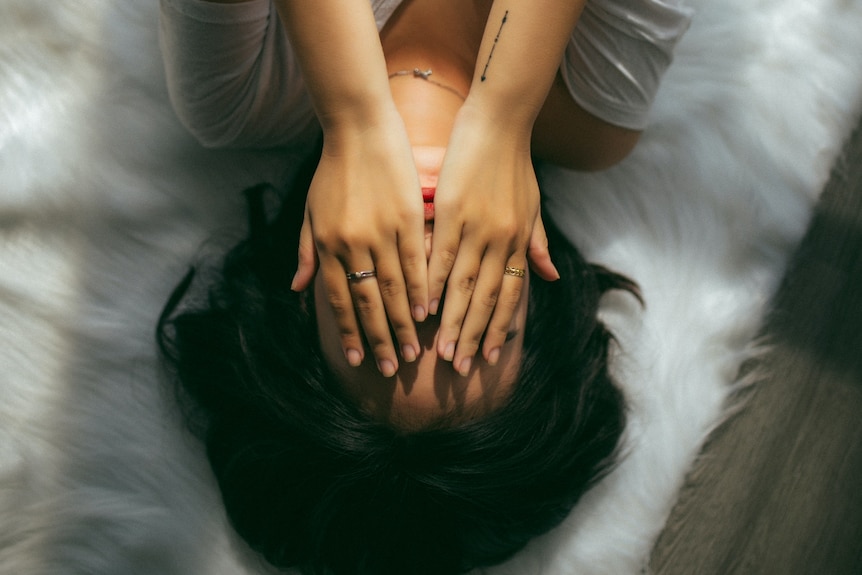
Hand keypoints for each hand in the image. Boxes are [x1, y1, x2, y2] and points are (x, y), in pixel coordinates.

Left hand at [291, 111, 426, 376]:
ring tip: (413, 351)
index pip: (337, 299)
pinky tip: (427, 311)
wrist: (358, 128)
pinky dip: (421, 289)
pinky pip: (415, 261)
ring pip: (393, 288)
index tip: (356, 359)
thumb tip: (299, 291)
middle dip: (378, 339)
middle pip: (367, 302)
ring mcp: (380, 231)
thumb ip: (306, 252)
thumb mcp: (310, 212)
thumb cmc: (332, 171)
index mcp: (327, 244)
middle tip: (391, 369)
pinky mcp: (406, 217)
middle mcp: (351, 243)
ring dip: (403, 322)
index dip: (347, 331)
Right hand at [428, 105, 558, 375]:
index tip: (489, 358)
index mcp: (519, 241)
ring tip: (440, 351)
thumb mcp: (534, 206)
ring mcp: (477, 228)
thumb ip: (538, 243)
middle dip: (474, 336)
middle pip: (486, 299)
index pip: (509, 296)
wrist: (501, 120)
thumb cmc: (515, 162)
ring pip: (464, 286)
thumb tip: (551, 278)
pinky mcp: (453, 212)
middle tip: (461, 369)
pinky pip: (441, 256)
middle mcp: (501, 241)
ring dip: (451, 321)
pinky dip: (432, 284)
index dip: (499, 328)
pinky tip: (422, 306)